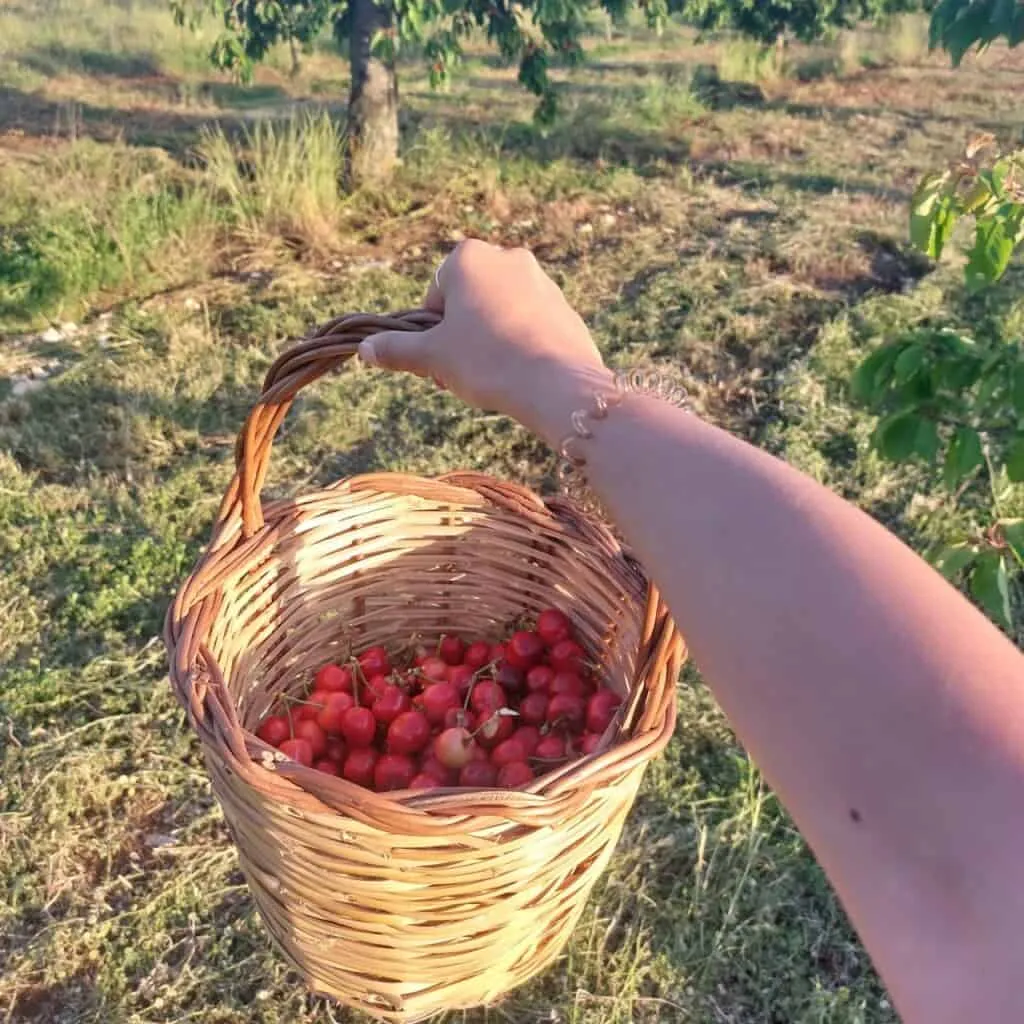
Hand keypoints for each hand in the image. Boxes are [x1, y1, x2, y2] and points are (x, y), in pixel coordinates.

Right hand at [358, 240, 611, 446]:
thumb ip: (397, 350)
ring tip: (494, 375)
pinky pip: (532, 325)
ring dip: (491, 339)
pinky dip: (522, 344)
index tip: (440, 360)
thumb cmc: (485, 360)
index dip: (433, 331)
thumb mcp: (433, 357)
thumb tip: (365, 350)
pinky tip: (522, 373)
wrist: (555, 382)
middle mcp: (508, 258)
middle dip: (463, 334)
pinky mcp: (566, 307)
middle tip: (464, 371)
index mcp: (470, 258)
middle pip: (471, 301)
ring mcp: (542, 281)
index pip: (437, 295)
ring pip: (502, 312)